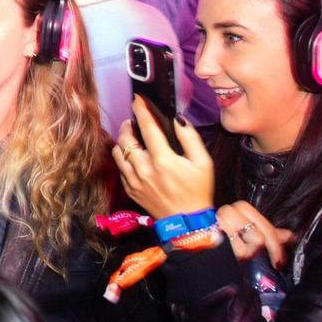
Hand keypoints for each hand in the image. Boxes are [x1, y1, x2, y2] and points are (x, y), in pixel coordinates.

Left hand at [113, 96, 214, 219]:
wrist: (187, 222)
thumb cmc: (198, 191)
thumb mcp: (203, 162)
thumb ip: (190, 138)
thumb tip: (178, 119)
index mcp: (163, 160)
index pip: (147, 127)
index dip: (141, 110)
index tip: (138, 99)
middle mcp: (144, 169)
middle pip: (125, 138)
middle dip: (128, 124)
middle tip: (134, 121)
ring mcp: (135, 181)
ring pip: (117, 152)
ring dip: (122, 140)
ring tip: (131, 136)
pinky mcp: (130, 190)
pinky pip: (120, 168)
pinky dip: (124, 158)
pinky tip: (133, 156)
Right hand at [216, 202, 292, 267]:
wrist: (195, 248)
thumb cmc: (221, 242)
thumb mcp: (246, 235)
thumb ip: (266, 233)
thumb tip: (289, 236)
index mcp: (238, 208)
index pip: (265, 224)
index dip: (276, 242)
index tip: (280, 258)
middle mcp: (229, 211)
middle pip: (263, 233)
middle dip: (272, 250)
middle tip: (276, 263)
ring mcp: (222, 222)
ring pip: (255, 240)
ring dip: (249, 253)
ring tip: (237, 253)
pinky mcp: (217, 234)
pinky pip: (241, 250)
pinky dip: (238, 257)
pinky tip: (228, 255)